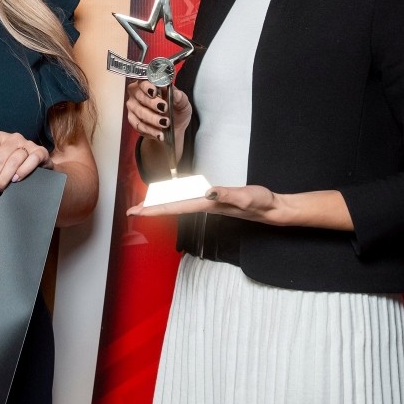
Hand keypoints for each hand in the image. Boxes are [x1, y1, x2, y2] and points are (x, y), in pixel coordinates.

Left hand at [0, 131, 49, 192]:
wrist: (39, 163)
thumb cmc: (15, 162)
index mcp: (0, 137)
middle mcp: (13, 138)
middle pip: (0, 157)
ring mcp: (28, 143)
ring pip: (14, 160)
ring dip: (5, 177)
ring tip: (1, 186)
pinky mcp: (40, 151)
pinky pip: (31, 160)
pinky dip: (22, 171)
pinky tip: (16, 179)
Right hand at [125, 78, 191, 142]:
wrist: (173, 129)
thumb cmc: (176, 111)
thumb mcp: (183, 104)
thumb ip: (180, 98)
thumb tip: (176, 94)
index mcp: (150, 83)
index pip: (144, 80)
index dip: (148, 86)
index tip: (155, 92)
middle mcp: (138, 92)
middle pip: (140, 95)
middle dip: (152, 103)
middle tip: (164, 108)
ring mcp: (133, 106)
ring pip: (139, 111)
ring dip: (153, 118)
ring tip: (165, 123)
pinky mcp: (132, 120)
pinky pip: (138, 125)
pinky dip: (150, 130)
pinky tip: (159, 133)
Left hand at [127, 184, 352, 231]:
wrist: (272, 209)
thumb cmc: (260, 202)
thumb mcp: (245, 196)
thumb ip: (227, 194)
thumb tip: (207, 192)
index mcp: (207, 204)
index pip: (175, 206)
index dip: (155, 209)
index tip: (136, 212)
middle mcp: (205, 206)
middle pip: (173, 207)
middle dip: (152, 209)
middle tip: (131, 211)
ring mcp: (209, 205)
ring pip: (180, 204)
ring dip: (162, 205)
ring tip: (146, 205)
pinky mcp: (215, 201)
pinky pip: (190, 199)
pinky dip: (177, 199)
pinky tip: (174, 197)